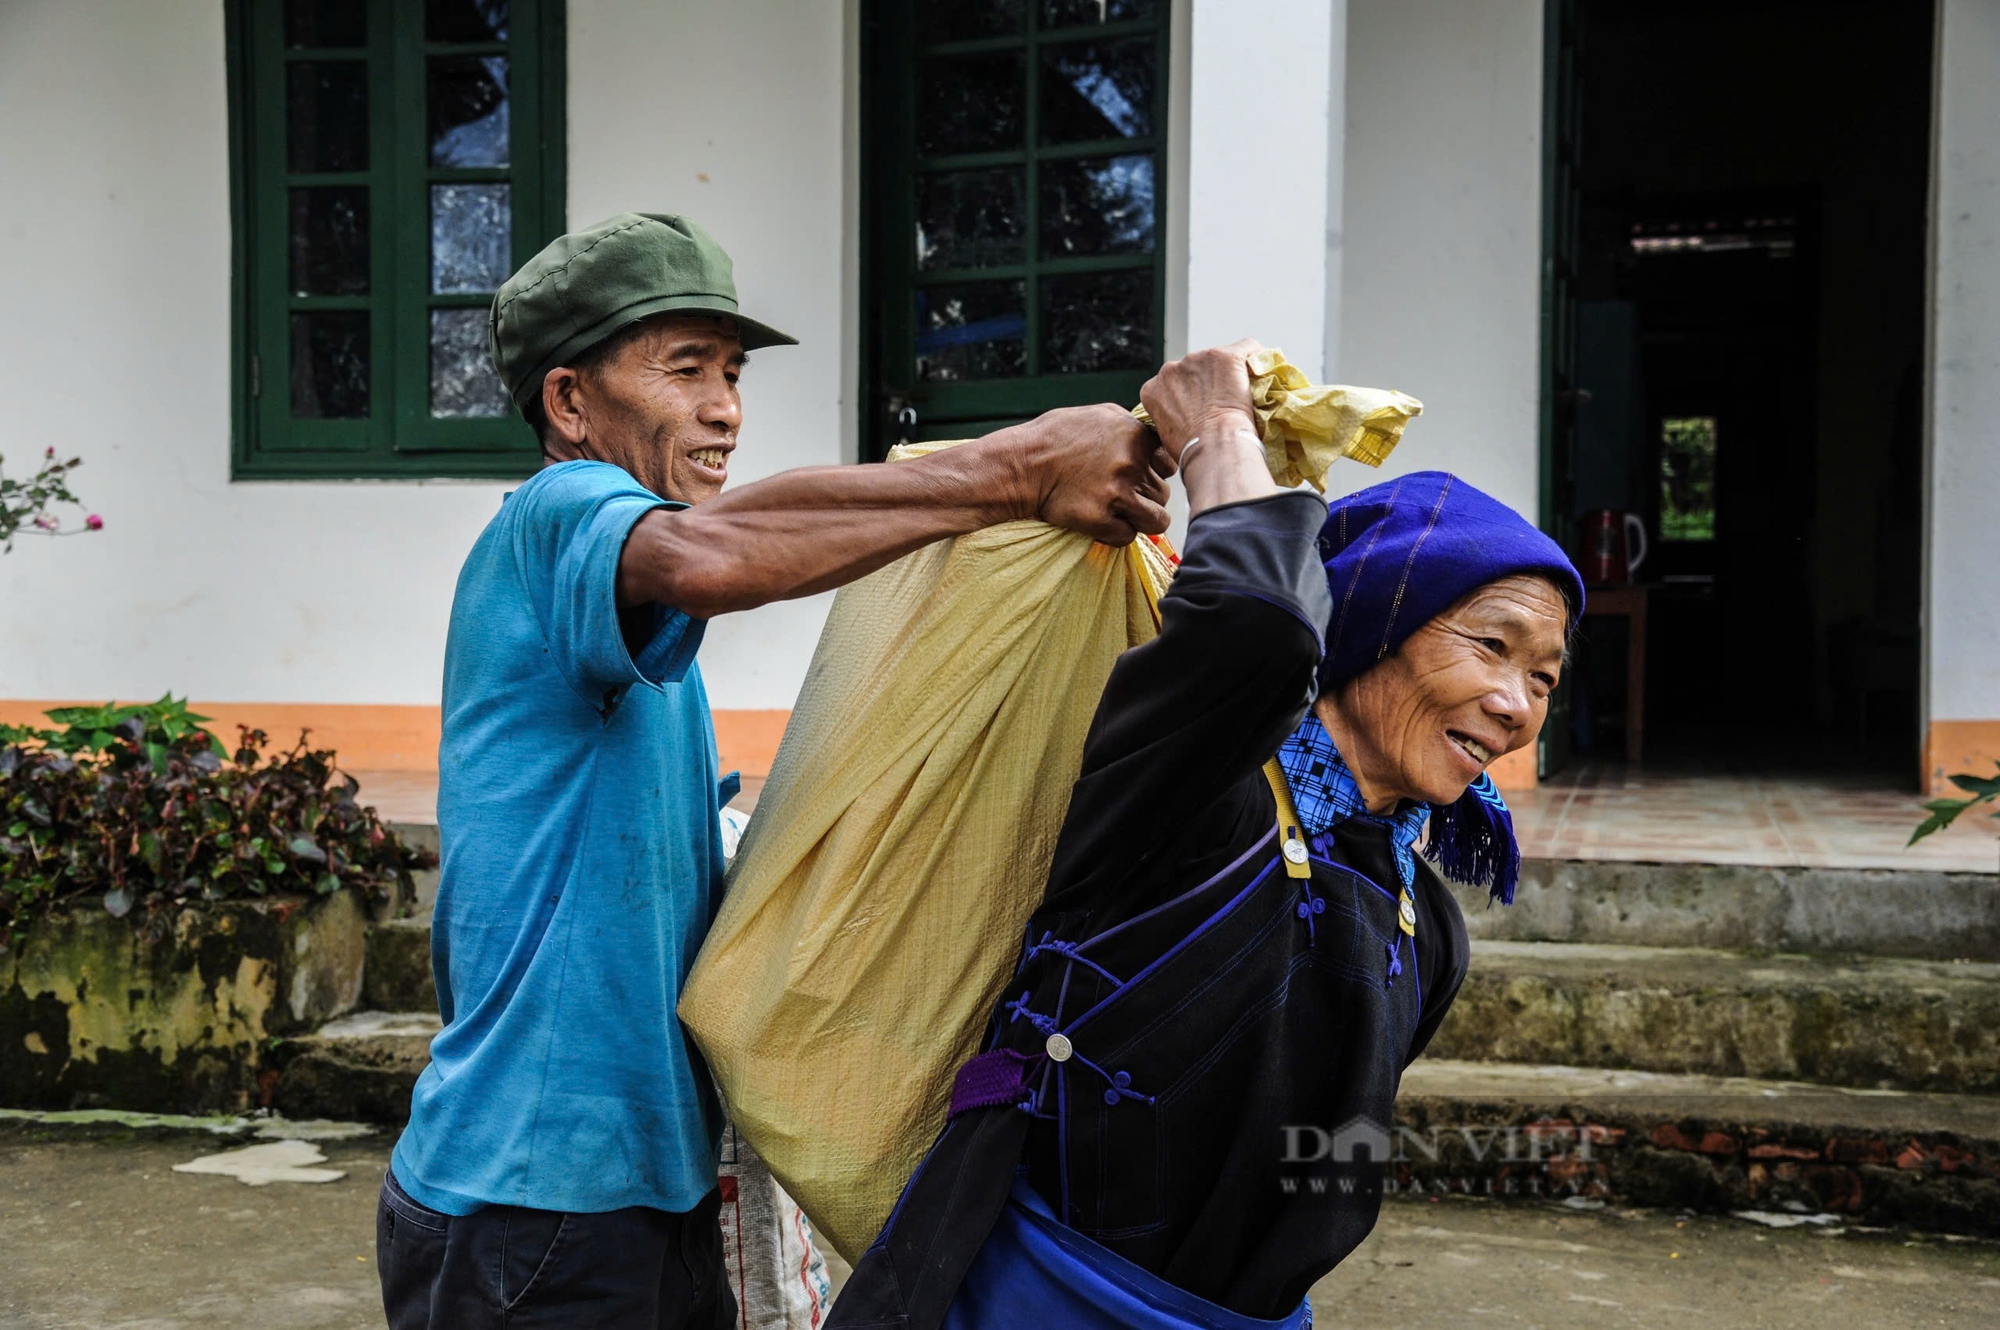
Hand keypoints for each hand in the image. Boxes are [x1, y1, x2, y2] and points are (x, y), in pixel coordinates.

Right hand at [991, 404, 1172, 545]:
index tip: (1139, 477)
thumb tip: (1154, 441)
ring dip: (1138, 520)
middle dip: (1145, 499)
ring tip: (1117, 514)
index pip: (1169, 464)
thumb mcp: (1098, 415)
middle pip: (1162, 494)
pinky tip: (1099, 522)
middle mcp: (1131, 464)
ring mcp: (1117, 493)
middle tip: (1121, 498)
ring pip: (1155, 520)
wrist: (1021, 465)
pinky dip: (1115, 534)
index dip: (1155, 474)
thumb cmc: (1055, 437)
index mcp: (1135, 436)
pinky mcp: (1100, 519)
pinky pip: (1127, 537)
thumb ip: (1130, 426)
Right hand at [1139, 339, 1264, 462]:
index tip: (1201, 407)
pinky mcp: (1225, 356)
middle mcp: (1170, 369)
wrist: (1215, 447)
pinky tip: (1261, 374)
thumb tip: (1189, 422)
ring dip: (1228, 374)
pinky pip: (1246, 348)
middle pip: (1194, 368)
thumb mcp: (1169, 436)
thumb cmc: (1195, 451)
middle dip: (1207, 382)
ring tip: (1241, 396)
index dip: (1190, 394)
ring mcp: (1198, 359)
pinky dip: (1255, 358)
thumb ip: (1173, 418)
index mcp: (1153, 389)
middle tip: (1223, 404)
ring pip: (1219, 359)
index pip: (1173, 383)